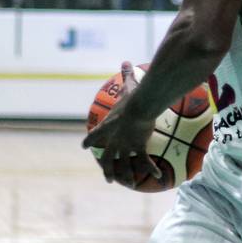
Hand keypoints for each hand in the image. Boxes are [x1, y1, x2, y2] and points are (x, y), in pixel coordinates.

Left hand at [82, 61, 159, 187]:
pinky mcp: (138, 147)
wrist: (140, 106)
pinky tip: (157, 175)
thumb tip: (126, 61)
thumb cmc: (133, 96)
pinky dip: (150, 169)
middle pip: (107, 157)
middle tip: (107, 176)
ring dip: (122, 174)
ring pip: (121, 164)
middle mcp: (114, 138)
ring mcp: (125, 145)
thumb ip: (126, 75)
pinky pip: (144, 161)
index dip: (90, 141)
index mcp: (109, 126)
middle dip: (106, 168)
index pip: (95, 136)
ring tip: (125, 181)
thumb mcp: (128, 86)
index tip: (84, 146)